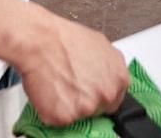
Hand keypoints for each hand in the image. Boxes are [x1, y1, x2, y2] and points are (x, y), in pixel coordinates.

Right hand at [15, 10, 128, 126]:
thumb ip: (109, 66)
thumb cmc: (65, 38)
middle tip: (72, 85)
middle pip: (100, 108)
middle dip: (86, 100)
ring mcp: (87, 107)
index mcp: (120, 78)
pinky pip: (60, 120)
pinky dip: (53, 110)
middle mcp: (107, 94)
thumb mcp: (100, 44)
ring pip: (80, 116)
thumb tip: (106, 75)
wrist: (40, 40)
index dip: (99, 93)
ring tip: (60, 84)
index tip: (90, 90)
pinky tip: (51, 91)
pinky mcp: (66, 117)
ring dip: (70, 105)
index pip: (115, 98)